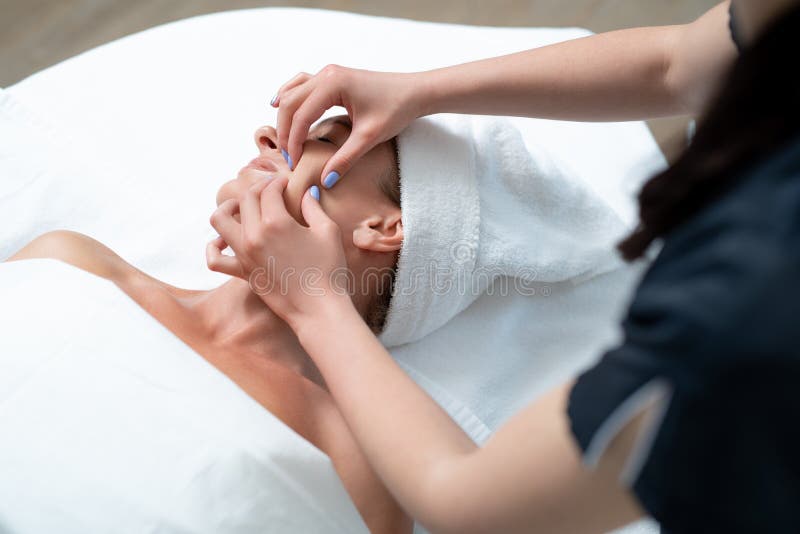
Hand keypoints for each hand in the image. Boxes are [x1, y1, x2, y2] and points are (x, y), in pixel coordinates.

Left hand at [207, 177, 350, 325]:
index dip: (279, 182)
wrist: (319, 309)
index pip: (269, 190)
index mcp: (276, 222)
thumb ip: (313, 207)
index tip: (287, 183)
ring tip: (241, 208)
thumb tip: (307, 192)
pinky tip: (225, 241)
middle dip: (259, 189)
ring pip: (219, 220)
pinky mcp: (242, 272)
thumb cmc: (328, 270)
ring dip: (228, 208)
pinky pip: (215, 259)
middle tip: (272, 191)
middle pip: (246, 199)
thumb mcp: (328, 232)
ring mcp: (244, 255)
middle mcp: (254, 235)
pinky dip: (214, 247)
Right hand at [271, 65, 426, 187]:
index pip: (301, 116)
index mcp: (333, 83)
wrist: (415, 92)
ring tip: (285, 140)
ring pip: (292, 93)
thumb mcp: (370, 138)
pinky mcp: (332, 77)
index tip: (294, 164)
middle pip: (290, 103)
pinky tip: (278, 105)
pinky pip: (301, 85)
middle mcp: (326, 74)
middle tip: (288, 157)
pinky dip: (289, 97)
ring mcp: (328, 73)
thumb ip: (346, 158)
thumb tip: (326, 180)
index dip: (295, 142)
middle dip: (285, 131)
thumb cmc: (396, 109)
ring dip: (285, 116)